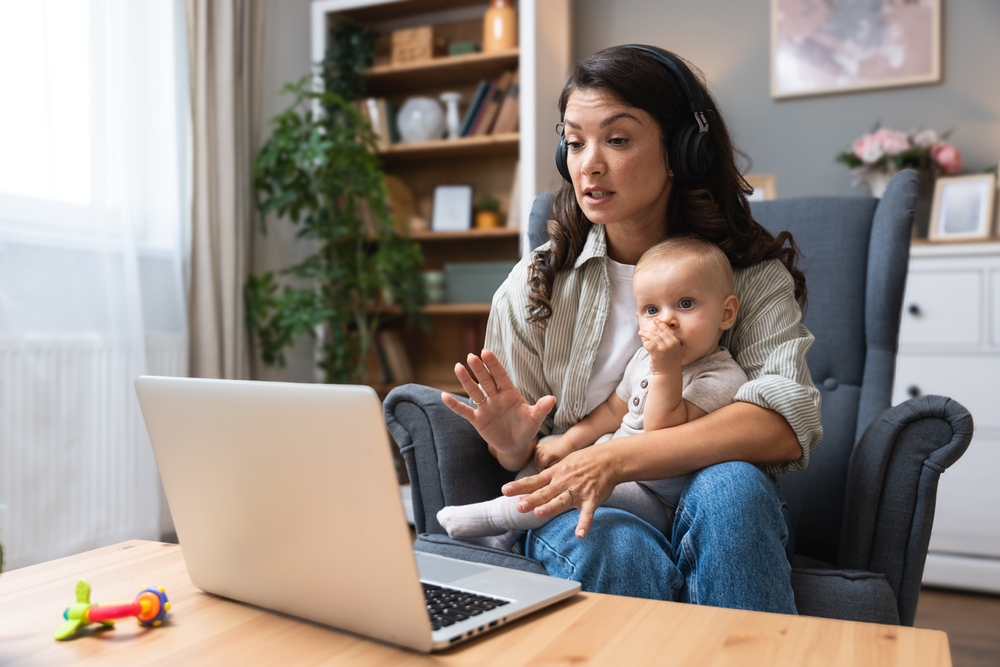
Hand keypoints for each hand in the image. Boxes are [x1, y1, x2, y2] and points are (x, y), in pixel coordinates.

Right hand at [441, 349, 555, 470]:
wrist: (517, 445)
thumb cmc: (527, 428)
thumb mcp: (535, 419)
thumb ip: (541, 408)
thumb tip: (552, 399)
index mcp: (510, 394)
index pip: (500, 376)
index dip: (493, 365)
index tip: (486, 352)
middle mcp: (496, 398)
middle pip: (486, 381)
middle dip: (479, 369)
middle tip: (472, 356)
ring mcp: (485, 408)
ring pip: (474, 392)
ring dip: (466, 380)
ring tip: (458, 367)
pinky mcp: (478, 420)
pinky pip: (464, 411)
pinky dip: (455, 405)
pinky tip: (444, 396)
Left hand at [501, 444, 619, 538]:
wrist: (609, 459)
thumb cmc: (583, 462)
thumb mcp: (562, 465)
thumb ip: (546, 478)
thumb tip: (526, 490)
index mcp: (555, 474)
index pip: (534, 481)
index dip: (519, 486)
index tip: (505, 491)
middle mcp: (564, 482)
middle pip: (545, 492)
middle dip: (532, 499)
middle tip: (519, 507)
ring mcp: (578, 491)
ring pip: (562, 501)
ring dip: (551, 507)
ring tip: (539, 514)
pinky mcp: (592, 499)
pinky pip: (588, 513)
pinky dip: (584, 524)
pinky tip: (580, 535)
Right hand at [533, 436, 577, 469]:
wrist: (568, 443)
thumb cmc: (565, 453)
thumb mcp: (559, 462)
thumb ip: (551, 467)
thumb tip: (545, 470)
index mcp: (547, 454)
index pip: (540, 465)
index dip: (541, 470)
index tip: (544, 473)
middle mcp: (543, 449)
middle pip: (537, 461)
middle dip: (539, 466)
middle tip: (544, 469)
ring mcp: (542, 445)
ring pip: (535, 455)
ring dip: (537, 461)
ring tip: (542, 464)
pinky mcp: (543, 443)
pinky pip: (536, 449)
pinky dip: (536, 454)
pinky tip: (540, 457)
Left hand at [639, 321, 682, 373]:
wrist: (668, 374)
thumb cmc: (669, 363)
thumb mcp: (673, 351)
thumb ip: (668, 342)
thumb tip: (659, 333)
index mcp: (676, 342)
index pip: (667, 330)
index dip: (661, 324)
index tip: (656, 320)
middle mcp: (671, 344)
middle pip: (658, 333)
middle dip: (649, 331)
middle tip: (643, 331)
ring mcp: (665, 348)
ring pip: (652, 337)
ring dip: (645, 335)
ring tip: (640, 333)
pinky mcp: (657, 353)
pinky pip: (648, 344)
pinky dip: (645, 343)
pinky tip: (644, 343)